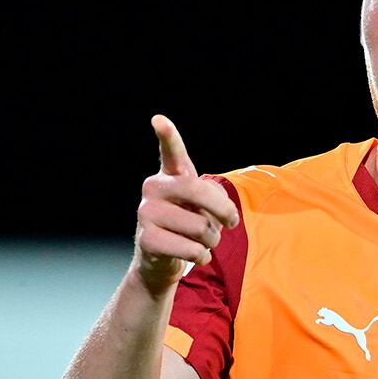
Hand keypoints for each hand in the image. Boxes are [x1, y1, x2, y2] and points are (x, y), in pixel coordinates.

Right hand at [134, 114, 239, 294]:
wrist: (162, 259)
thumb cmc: (189, 225)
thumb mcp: (204, 206)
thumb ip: (214, 199)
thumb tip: (220, 215)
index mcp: (170, 175)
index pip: (171, 152)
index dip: (167, 136)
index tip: (159, 120)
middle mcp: (153, 188)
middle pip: (197, 190)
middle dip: (224, 211)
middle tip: (231, 223)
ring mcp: (146, 213)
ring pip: (200, 227)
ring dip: (212, 240)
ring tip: (202, 241)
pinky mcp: (146, 240)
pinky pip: (192, 249)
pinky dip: (201, 256)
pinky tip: (193, 255)